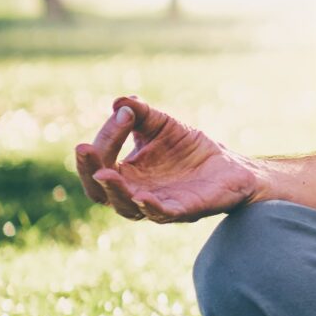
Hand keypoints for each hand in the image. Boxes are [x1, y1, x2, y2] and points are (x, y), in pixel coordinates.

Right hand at [72, 96, 263, 223]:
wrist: (231, 165)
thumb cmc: (189, 149)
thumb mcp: (162, 125)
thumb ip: (141, 114)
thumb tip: (121, 101)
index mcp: (126, 174)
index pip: (102, 161)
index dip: (105, 138)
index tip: (122, 112)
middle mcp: (136, 193)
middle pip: (100, 192)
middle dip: (90, 170)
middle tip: (84, 149)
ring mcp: (159, 205)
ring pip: (127, 207)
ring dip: (115, 191)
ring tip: (104, 174)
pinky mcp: (185, 211)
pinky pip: (163, 215)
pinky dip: (151, 207)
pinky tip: (143, 197)